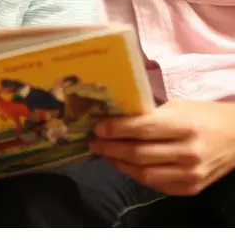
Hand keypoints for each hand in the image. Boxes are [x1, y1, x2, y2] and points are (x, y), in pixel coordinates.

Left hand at [90, 99, 234, 195]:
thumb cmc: (201, 115)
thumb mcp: (177, 107)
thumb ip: (150, 114)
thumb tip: (115, 115)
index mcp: (184, 125)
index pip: (143, 129)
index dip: (117, 129)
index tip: (98, 127)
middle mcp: (188, 152)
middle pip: (140, 154)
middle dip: (111, 148)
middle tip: (94, 142)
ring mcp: (190, 174)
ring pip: (145, 174)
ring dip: (119, 164)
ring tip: (105, 154)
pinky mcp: (191, 188)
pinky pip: (156, 185)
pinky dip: (136, 176)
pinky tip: (125, 165)